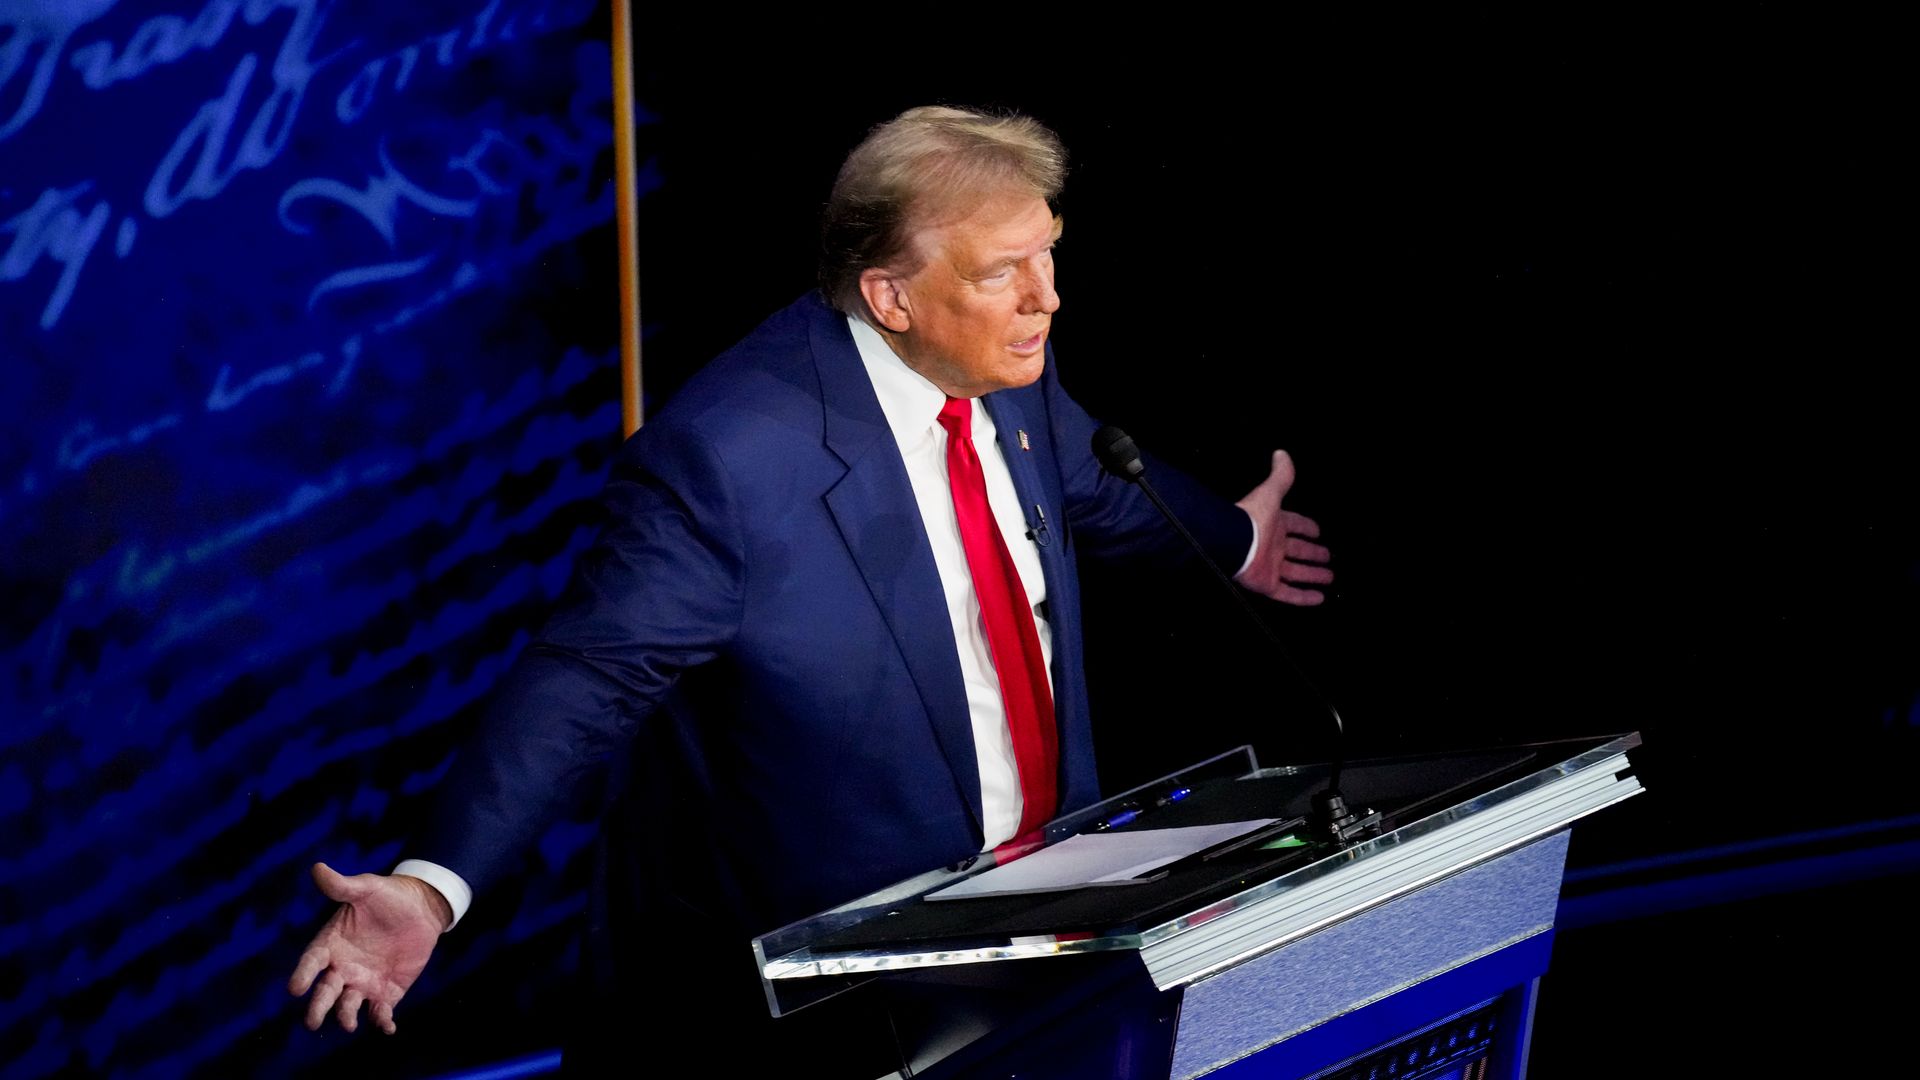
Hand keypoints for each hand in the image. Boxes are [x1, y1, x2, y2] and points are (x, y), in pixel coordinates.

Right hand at [287, 863, 449, 1033]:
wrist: (421, 909)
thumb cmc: (388, 897)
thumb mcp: (366, 889)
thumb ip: (342, 886)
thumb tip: (318, 868)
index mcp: (331, 944)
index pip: (311, 962)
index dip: (303, 975)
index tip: (295, 988)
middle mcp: (342, 968)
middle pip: (325, 991)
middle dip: (318, 1007)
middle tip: (312, 1021)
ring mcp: (363, 982)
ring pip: (349, 1006)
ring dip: (346, 1016)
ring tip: (349, 1023)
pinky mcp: (386, 992)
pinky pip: (380, 1012)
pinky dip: (382, 1021)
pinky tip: (387, 1026)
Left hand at [1234, 450, 1333, 604]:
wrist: (1231, 540)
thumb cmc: (1251, 517)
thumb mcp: (1270, 493)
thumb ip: (1280, 476)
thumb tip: (1282, 454)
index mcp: (1274, 525)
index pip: (1294, 525)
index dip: (1306, 527)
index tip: (1318, 531)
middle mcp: (1273, 546)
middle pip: (1298, 551)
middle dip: (1313, 553)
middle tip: (1328, 556)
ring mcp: (1271, 567)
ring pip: (1296, 573)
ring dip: (1313, 575)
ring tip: (1329, 576)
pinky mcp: (1268, 584)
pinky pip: (1289, 593)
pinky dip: (1304, 597)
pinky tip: (1319, 598)